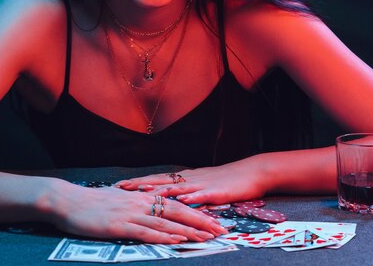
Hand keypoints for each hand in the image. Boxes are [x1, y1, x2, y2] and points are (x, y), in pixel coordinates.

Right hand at [49, 182, 227, 243]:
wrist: (67, 201)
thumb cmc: (90, 203)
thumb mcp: (118, 200)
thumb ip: (135, 205)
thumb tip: (150, 212)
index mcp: (142, 196)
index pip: (176, 204)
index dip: (197, 212)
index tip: (214, 220)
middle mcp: (140, 203)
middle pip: (178, 211)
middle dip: (201, 222)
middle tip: (221, 231)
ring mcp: (131, 214)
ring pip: (166, 223)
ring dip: (189, 231)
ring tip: (207, 238)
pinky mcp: (120, 226)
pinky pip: (147, 232)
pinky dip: (164, 237)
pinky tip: (177, 241)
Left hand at [114, 160, 266, 205]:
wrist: (253, 172)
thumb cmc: (228, 181)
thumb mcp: (203, 185)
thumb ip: (187, 192)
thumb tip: (169, 199)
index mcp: (186, 178)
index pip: (158, 179)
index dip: (139, 182)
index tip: (120, 185)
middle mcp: (191, 179)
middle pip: (161, 181)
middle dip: (140, 184)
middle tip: (121, 187)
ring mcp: (203, 184)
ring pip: (177, 187)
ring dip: (159, 190)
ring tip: (142, 193)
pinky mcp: (217, 191)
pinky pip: (202, 194)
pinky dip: (191, 197)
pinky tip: (182, 200)